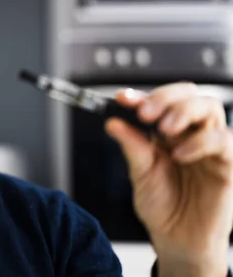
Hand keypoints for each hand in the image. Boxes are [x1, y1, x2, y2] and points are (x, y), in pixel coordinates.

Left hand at [105, 83, 232, 276]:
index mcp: (166, 132)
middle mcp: (189, 134)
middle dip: (165, 97)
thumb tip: (113, 122)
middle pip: (189, 95)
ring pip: (209, 108)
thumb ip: (131, 146)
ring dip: (183, 111)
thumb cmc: (162, 207)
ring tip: (163, 129)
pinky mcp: (226, 165)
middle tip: (145, 113)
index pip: (160, 102)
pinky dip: (200, 141)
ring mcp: (209, 147)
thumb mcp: (140, 173)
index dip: (142, 96)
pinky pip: (223, 141)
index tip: (122, 98)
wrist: (177, 240)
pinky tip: (179, 153)